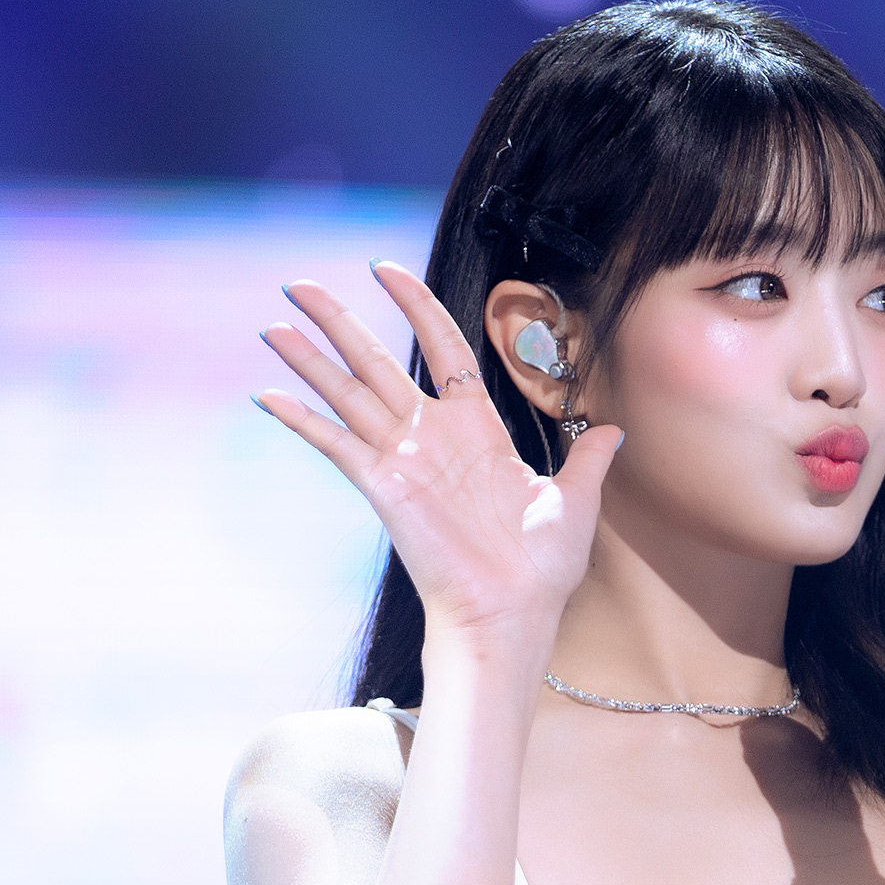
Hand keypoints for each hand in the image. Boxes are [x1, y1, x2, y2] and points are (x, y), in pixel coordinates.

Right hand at [254, 262, 622, 648]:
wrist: (514, 614)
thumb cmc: (541, 568)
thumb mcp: (575, 500)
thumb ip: (588, 458)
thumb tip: (615, 429)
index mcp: (476, 428)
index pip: (441, 347)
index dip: (415, 305)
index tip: (386, 270)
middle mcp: (432, 436)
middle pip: (377, 360)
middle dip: (338, 320)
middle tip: (299, 286)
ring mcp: (403, 459)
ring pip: (347, 393)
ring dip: (310, 358)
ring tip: (274, 324)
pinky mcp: (382, 487)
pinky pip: (336, 445)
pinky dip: (302, 420)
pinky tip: (269, 394)